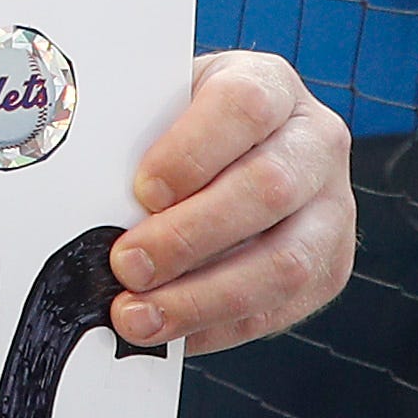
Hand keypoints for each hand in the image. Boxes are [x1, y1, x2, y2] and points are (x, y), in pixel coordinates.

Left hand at [109, 51, 354, 354]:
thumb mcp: (158, 107)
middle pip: (269, 189)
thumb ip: (134, 137)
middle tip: (126, 265)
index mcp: (271, 85)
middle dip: (189, 237)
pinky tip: (172, 332)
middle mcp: (315, 141)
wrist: (231, 147)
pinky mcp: (331, 265)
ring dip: (204, 298)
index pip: (245, 107)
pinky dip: (220, 326)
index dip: (193, 151)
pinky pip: (283, 308)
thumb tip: (84, 196)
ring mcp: (333, 206)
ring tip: (139, 317)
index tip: (143, 190)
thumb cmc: (179, 126)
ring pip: (287, 262)